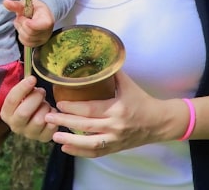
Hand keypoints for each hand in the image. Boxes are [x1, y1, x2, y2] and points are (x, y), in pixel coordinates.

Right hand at [0, 75, 57, 141]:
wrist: (33, 119)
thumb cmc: (27, 102)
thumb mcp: (21, 95)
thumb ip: (24, 88)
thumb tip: (31, 77)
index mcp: (6, 113)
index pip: (11, 100)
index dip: (22, 88)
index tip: (33, 78)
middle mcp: (15, 126)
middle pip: (24, 112)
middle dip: (35, 98)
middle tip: (41, 91)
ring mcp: (29, 134)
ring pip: (39, 120)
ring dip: (45, 107)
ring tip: (45, 103)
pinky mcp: (42, 138)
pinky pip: (51, 127)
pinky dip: (54, 116)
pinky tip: (51, 112)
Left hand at [3, 0, 54, 47]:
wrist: (41, 14)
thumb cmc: (34, 7)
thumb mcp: (26, 4)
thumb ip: (16, 5)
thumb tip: (5, 2)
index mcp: (47, 19)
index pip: (41, 26)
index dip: (30, 24)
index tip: (26, 20)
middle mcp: (47, 31)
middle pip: (30, 32)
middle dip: (22, 24)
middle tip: (21, 17)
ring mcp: (43, 39)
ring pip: (26, 38)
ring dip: (20, 29)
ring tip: (22, 22)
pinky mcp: (37, 44)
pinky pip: (25, 43)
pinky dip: (21, 36)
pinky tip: (23, 29)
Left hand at [46, 71, 175, 155]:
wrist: (160, 122)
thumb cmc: (143, 100)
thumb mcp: (128, 84)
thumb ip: (112, 72)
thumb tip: (98, 54)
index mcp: (118, 109)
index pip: (91, 109)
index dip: (73, 107)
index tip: (58, 103)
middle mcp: (116, 126)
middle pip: (86, 126)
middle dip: (65, 122)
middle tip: (48, 116)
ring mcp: (115, 140)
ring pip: (89, 144)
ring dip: (70, 141)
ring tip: (53, 136)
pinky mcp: (115, 148)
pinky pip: (96, 153)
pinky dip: (80, 152)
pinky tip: (66, 148)